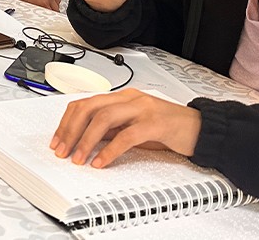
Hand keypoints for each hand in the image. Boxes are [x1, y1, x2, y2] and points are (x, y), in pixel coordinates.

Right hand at [0, 0, 59, 10]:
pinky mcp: (43, 3)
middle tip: (44, 10)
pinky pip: (48, 13)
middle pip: (56, 5)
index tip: (48, 6)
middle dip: (51, 8)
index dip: (52, 3)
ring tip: (40, 12)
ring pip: (54, 10)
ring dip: (48, 12)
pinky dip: (45, 14)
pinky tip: (39, 13)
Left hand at [51, 89, 201, 168]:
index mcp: (122, 97)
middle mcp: (130, 98)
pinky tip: (101, 161)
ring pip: (104, 118)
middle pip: (90, 108)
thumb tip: (85, 140)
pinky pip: (127, 135)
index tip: (57, 140)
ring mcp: (142, 108)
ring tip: (77, 158)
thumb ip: (112, 129)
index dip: (66, 122)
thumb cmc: (168, 128)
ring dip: (86, 140)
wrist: (202, 129)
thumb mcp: (133, 127)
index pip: (85, 103)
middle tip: (61, 151)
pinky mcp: (155, 123)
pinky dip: (110, 150)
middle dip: (71, 130)